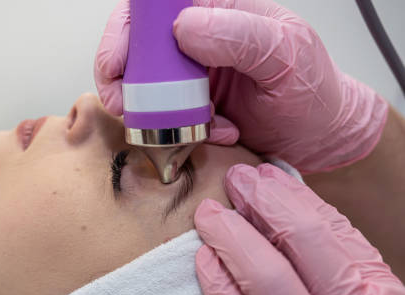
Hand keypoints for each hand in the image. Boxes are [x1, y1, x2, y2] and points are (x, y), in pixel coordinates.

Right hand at [94, 0, 388, 173]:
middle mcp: (198, 41)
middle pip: (135, 50)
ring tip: (190, 127)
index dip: (125, 33)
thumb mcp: (287, 55)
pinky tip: (215, 133)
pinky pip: (164, 122)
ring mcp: (190, 78)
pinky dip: (179, 134)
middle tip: (125, 107)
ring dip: (153, 114)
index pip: (154, 9)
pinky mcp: (189, 111)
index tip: (116, 65)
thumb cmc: (313, 93)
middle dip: (122, 81)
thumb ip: (240, 35)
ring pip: (142, 89)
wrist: (318, 140)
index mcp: (217, 11)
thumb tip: (184, 26)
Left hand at [193, 163, 404, 294]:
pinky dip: (220, 288)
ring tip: (210, 212)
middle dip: (265, 202)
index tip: (269, 176)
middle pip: (302, 243)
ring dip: (233, 236)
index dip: (296, 198)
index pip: (333, 233)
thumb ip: (344, 278)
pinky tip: (205, 259)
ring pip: (267, 278)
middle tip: (237, 179)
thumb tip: (298, 223)